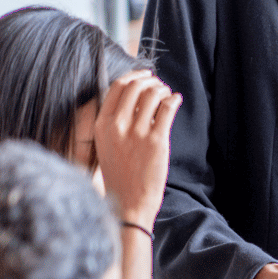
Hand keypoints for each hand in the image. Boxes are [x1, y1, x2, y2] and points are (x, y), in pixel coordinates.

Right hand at [94, 71, 181, 227]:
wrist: (129, 202)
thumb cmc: (120, 175)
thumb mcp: (106, 145)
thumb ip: (114, 122)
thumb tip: (134, 98)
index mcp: (101, 125)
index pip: (117, 87)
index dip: (134, 76)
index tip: (144, 75)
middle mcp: (117, 126)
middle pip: (136, 86)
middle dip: (150, 81)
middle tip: (159, 85)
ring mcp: (137, 133)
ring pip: (153, 94)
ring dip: (163, 89)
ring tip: (167, 94)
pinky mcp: (156, 141)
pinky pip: (167, 108)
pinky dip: (174, 100)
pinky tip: (176, 100)